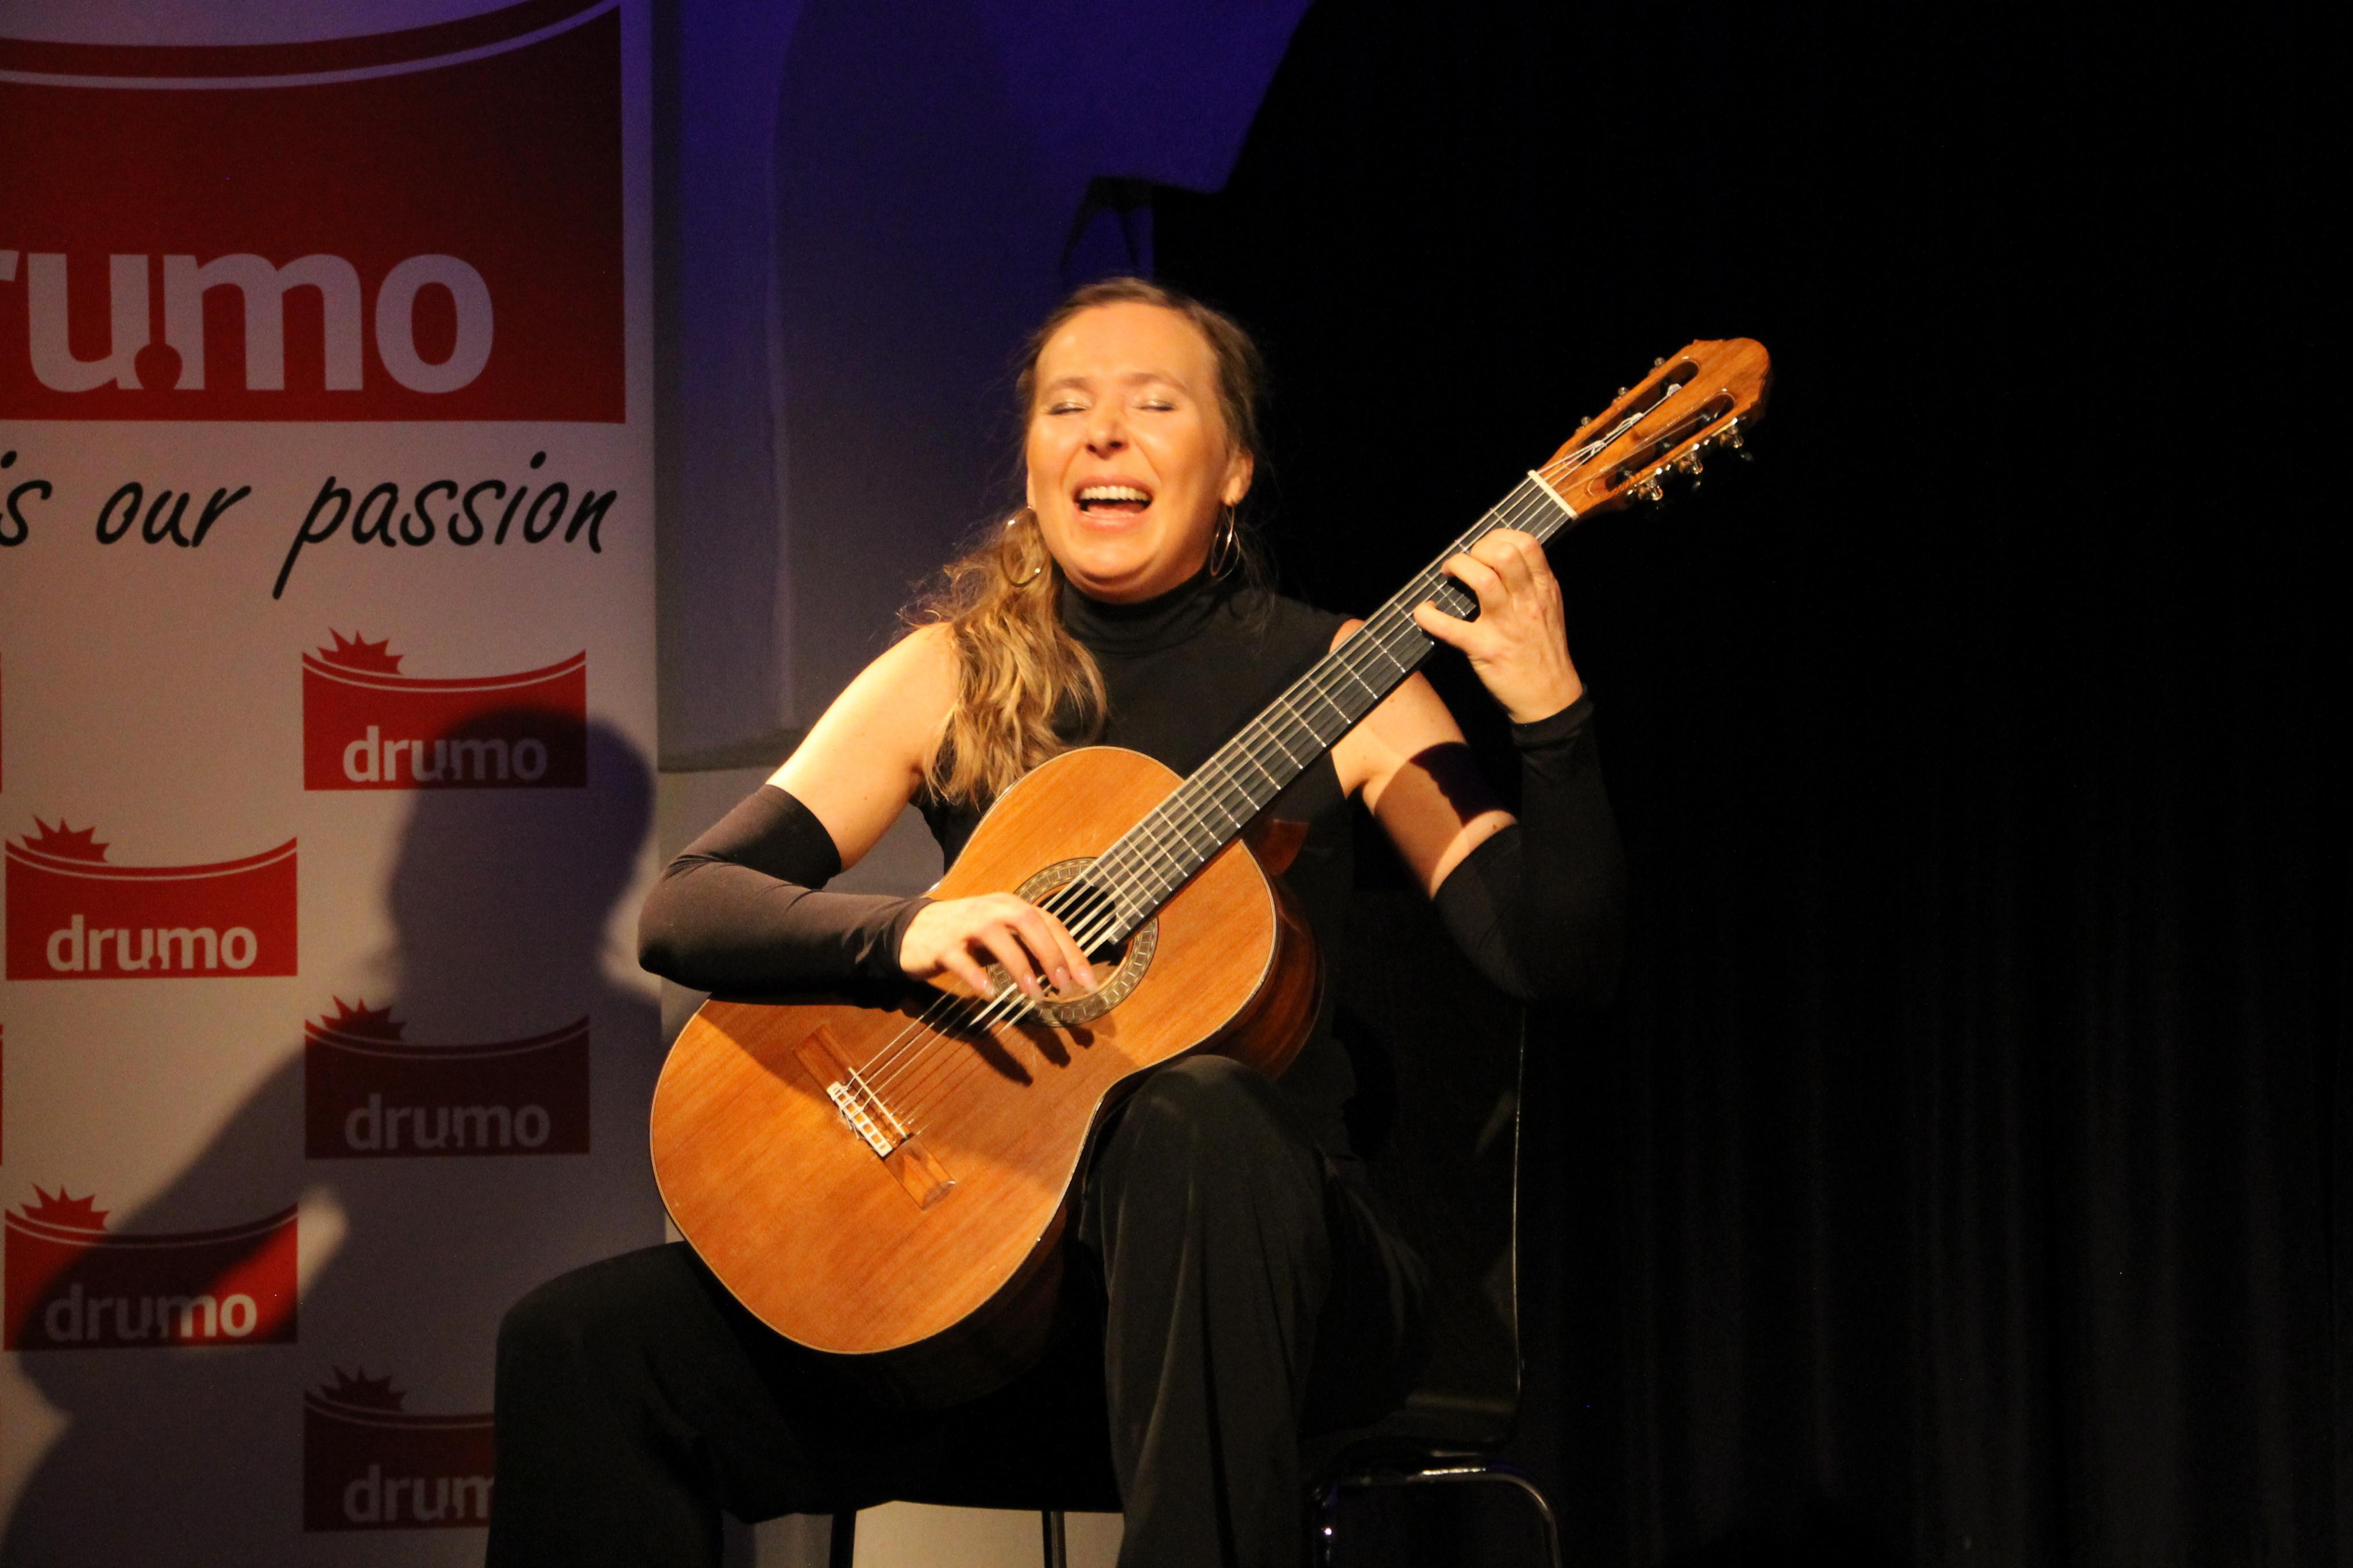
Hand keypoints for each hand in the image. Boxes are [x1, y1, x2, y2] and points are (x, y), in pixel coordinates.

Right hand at [900, 894, 1097, 999]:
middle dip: (1050, 952)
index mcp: (1011, 906)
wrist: (914, 929)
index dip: (1071, 951)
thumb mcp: (1003, 934)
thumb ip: (1030, 947)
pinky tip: (991, 994)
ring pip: (997, 937)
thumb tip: (1065, 972)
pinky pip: (962, 960)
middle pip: (1028, 921)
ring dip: (1019, 966)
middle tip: (1064, 985)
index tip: (1087, 981)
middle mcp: (992, 909)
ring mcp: (966, 924)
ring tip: (1034, 995)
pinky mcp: (943, 945)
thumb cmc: (967, 934)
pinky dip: (977, 976)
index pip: (1049, 922)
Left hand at [1410, 528, 1584, 722]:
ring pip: (1480, 579)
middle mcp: (1527, 602)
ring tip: (1448, 575)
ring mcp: (1506, 625)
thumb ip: (1531, 583)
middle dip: (1476, 550)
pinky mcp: (1485, 649)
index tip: (1483, 547)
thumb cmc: (1545, 652)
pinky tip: (1425, 612)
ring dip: (1456, 569)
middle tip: (1465, 563)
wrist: (1550, 699)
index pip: (1526, 543)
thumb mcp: (1549, 609)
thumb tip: (1501, 559)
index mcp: (1544, 589)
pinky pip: (1450, 627)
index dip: (1498, 537)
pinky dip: (1429, 616)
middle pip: (1503, 554)